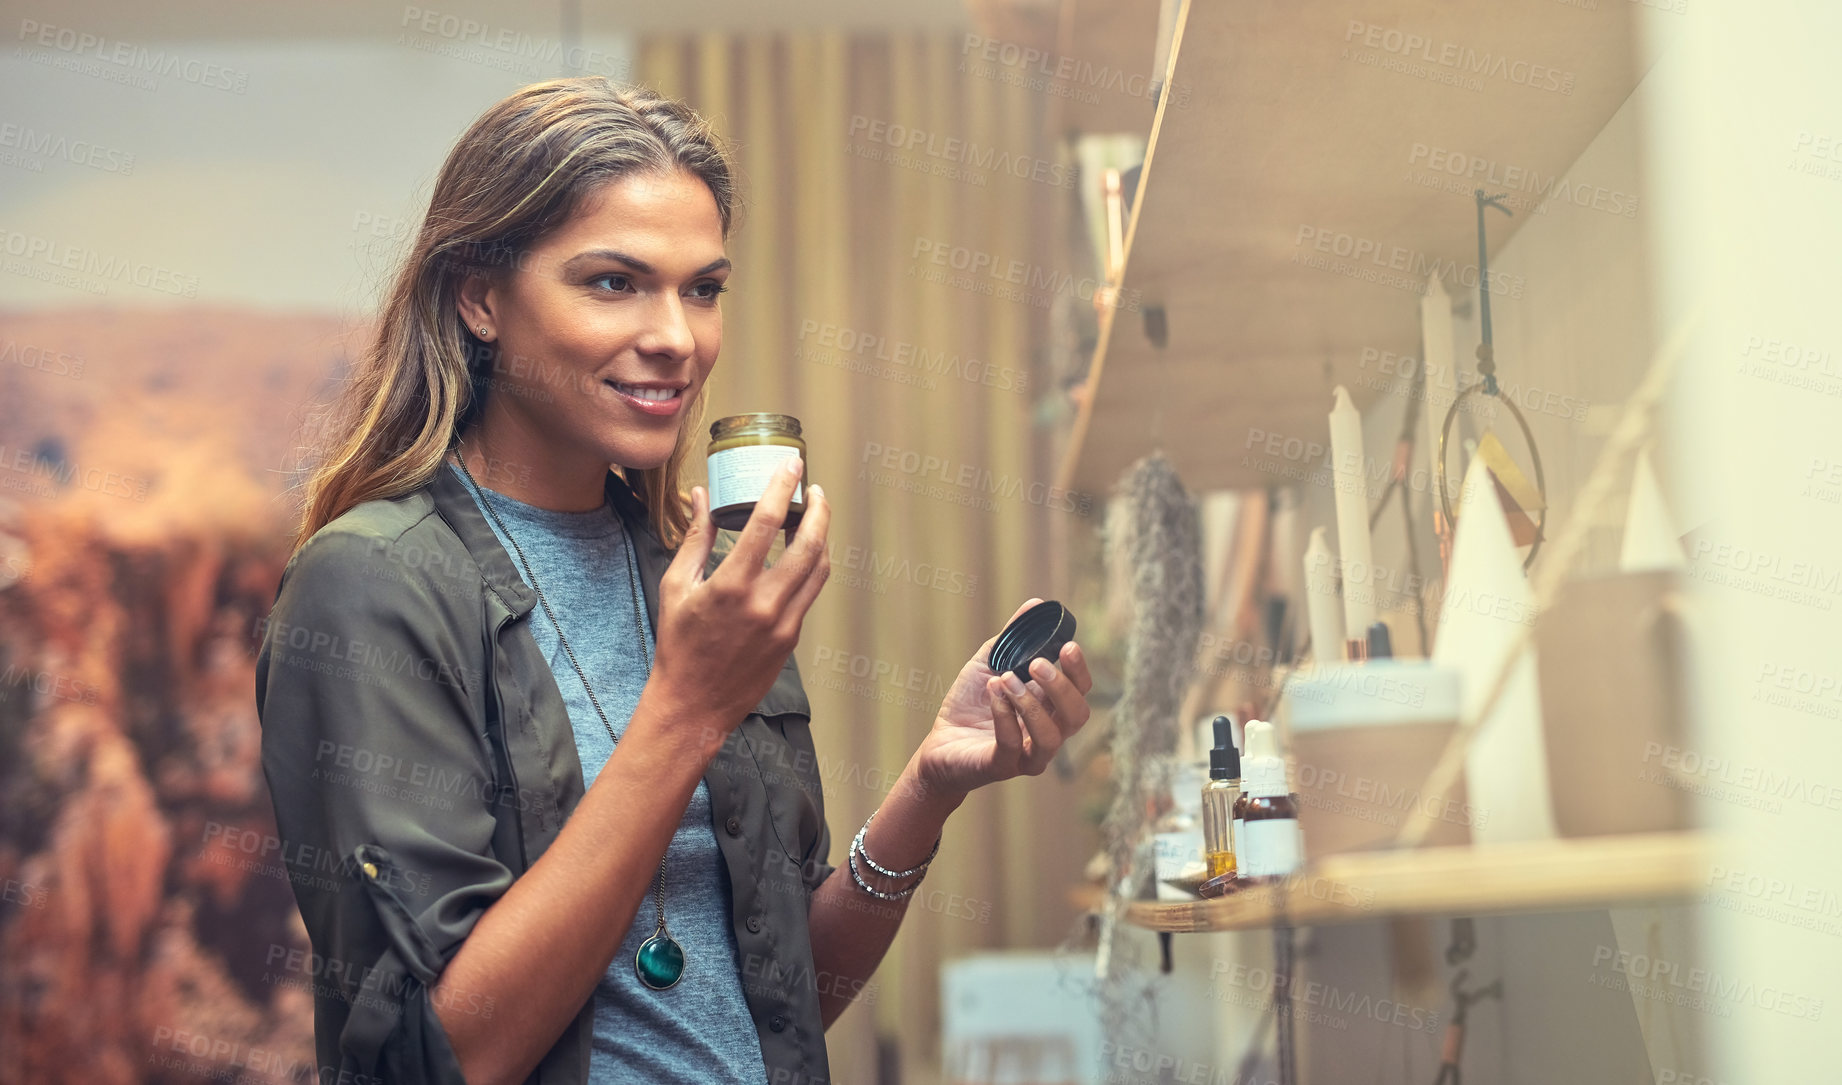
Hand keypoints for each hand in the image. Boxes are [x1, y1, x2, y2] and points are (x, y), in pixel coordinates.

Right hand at [643, 457, 829, 753]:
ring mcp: (783, 623)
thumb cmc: (678, 645)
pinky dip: (813, 566)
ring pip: (819, 569)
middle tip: (814, 489)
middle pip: (809, 544)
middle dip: (818, 510)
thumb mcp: (676, 586)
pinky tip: (804, 552)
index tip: (791, 465)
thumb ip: (695, 538)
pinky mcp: (792, 638)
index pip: (767, 523)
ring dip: (822, 537)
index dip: (783, 488)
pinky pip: (811, 592)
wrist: (694, 704)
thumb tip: (700, 496)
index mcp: (730, 585)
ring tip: (814, 516)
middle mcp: (763, 603)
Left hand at [910, 598, 1093, 801]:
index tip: (1068, 646)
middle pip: (1076, 716)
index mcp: (1050, 708)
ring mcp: (1027, 755)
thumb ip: (1015, 637)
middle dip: (1061, 687)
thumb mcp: (990, 662)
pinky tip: (993, 690)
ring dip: (1031, 703)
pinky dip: (1004, 715)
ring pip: (1050, 737)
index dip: (1079, 670)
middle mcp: (1047, 733)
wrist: (938, 743)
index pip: (1081, 692)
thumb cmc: (970, 704)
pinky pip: (1012, 745)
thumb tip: (1036, 604)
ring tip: (1006, 678)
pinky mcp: (1002, 767)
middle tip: (1036, 664)